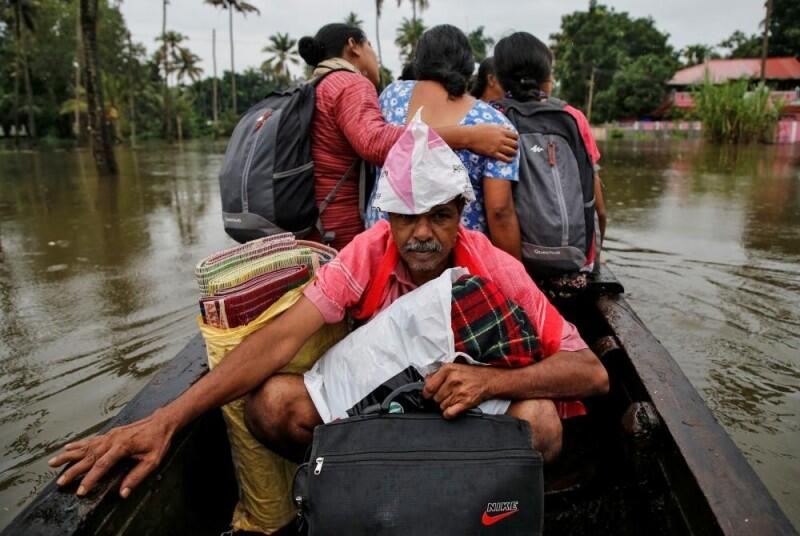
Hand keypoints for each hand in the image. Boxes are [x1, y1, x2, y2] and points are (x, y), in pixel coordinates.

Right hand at [48, 410, 176, 497]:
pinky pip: (91, 440)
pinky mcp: (110, 434)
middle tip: (60, 482)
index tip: (80, 491)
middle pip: (88, 457)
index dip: (90, 479)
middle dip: (73, 470)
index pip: (102, 465)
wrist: (162, 421)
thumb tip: (123, 492)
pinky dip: (78, 444)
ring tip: (52, 462)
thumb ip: (137, 476)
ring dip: (68, 455)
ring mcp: (110, 435)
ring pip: (85, 446)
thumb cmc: (158, 441)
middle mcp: (112, 440)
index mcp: (122, 446)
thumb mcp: (153, 460)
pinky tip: (68, 447)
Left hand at [422, 363, 496, 418]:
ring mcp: (459, 392)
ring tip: (452, 399)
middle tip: (445, 395)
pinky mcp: (465, 402)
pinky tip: (451, 409)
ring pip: (442, 406)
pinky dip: (448, 413)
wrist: (488, 380)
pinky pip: (449, 413)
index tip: (428, 394)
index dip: (427, 393)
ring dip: (445, 405)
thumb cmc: (471, 374)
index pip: (429, 387)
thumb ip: (438, 373)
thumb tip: (426, 380)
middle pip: (435, 398)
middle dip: (438, 398)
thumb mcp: (453, 367)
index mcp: (448, 370)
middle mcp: (453, 380)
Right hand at [469, 124, 518, 162]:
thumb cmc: (479, 129)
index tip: (515, 141)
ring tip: (513, 154)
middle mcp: (501, 139)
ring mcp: (497, 146)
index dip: (516, 139)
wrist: (470, 136)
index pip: (514, 135)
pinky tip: (510, 160)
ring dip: (514, 153)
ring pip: (511, 151)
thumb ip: (501, 127)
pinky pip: (504, 158)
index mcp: (501, 131)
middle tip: (515, 148)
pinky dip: (509, 160)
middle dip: (516, 146)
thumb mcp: (491, 125)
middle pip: (514, 144)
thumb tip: (508, 128)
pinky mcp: (493, 153)